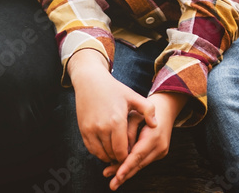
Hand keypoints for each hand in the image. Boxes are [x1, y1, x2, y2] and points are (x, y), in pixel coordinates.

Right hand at [68, 50, 157, 164]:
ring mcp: (91, 129)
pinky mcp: (83, 129)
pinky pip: (91, 149)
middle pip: (112, 154)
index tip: (132, 154)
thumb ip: (148, 110)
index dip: (128, 157)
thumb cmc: (114, 89)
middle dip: (120, 157)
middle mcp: (102, 127)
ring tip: (117, 152)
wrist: (90, 81)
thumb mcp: (133, 96)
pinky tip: (106, 147)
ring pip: (101, 154)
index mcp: (117, 121)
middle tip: (126, 155)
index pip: (123, 151)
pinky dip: (99, 152)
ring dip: (109, 156)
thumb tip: (155, 125)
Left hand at [104, 93, 186, 188]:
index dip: (127, 166)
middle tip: (112, 184)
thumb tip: (122, 150)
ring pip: (141, 164)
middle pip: (139, 164)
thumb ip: (128, 132)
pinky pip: (144, 160)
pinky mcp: (159, 153)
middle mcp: (160, 146)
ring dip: (127, 172)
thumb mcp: (135, 115)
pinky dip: (133, 165)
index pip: (138, 154)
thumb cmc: (145, 108)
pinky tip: (121, 170)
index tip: (118, 176)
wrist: (165, 109)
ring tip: (113, 180)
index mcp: (154, 136)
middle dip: (125, 174)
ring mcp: (161, 151)